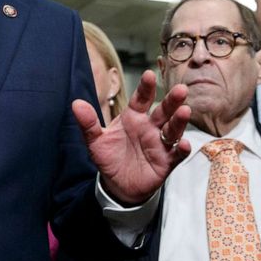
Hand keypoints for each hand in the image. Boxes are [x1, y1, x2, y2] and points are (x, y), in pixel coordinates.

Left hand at [74, 70, 190, 204]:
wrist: (117, 185)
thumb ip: (88, 123)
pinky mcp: (166, 162)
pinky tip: (184, 144)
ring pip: (173, 130)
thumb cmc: (109, 158)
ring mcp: (160, 144)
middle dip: (172, 101)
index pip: (141, 99)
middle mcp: (150, 127)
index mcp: (133, 117)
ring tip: (184, 111)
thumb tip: (76, 103)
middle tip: (180, 89)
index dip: (146, 88)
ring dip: (179, 121)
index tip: (149, 75)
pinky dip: (182, 149)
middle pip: (163, 111)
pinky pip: (176, 154)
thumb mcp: (95, 141)